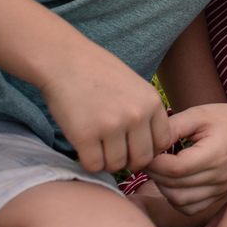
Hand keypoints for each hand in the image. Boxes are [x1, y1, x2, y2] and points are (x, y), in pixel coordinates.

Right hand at [38, 45, 169, 173]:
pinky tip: (84, 148)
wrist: (65, 60)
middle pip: (141, 158)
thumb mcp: (136, 86)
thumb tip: (150, 147)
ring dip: (107, 162)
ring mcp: (111, 126)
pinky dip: (89, 162)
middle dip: (129, 161)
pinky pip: (93, 165)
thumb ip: (145, 112)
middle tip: (115, 153)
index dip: (148, 150)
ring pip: (117, 165)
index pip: (161, 142)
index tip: (134, 148)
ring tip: (98, 148)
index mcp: (152, 102)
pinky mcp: (85, 135)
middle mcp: (136, 115)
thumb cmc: (99, 73)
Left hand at [146, 102, 226, 214]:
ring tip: (159, 170)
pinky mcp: (219, 194)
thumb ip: (172, 128)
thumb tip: (149, 146)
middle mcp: (219, 176)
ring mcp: (220, 188)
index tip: (146, 153)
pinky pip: (190, 208)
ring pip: (180, 201)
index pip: (176, 168)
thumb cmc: (223, 118)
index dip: (154, 163)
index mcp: (215, 154)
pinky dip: (175, 200)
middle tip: (147, 160)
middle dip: (154, 174)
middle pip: (175, 186)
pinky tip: (172, 183)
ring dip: (163, 188)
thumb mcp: (197, 115)